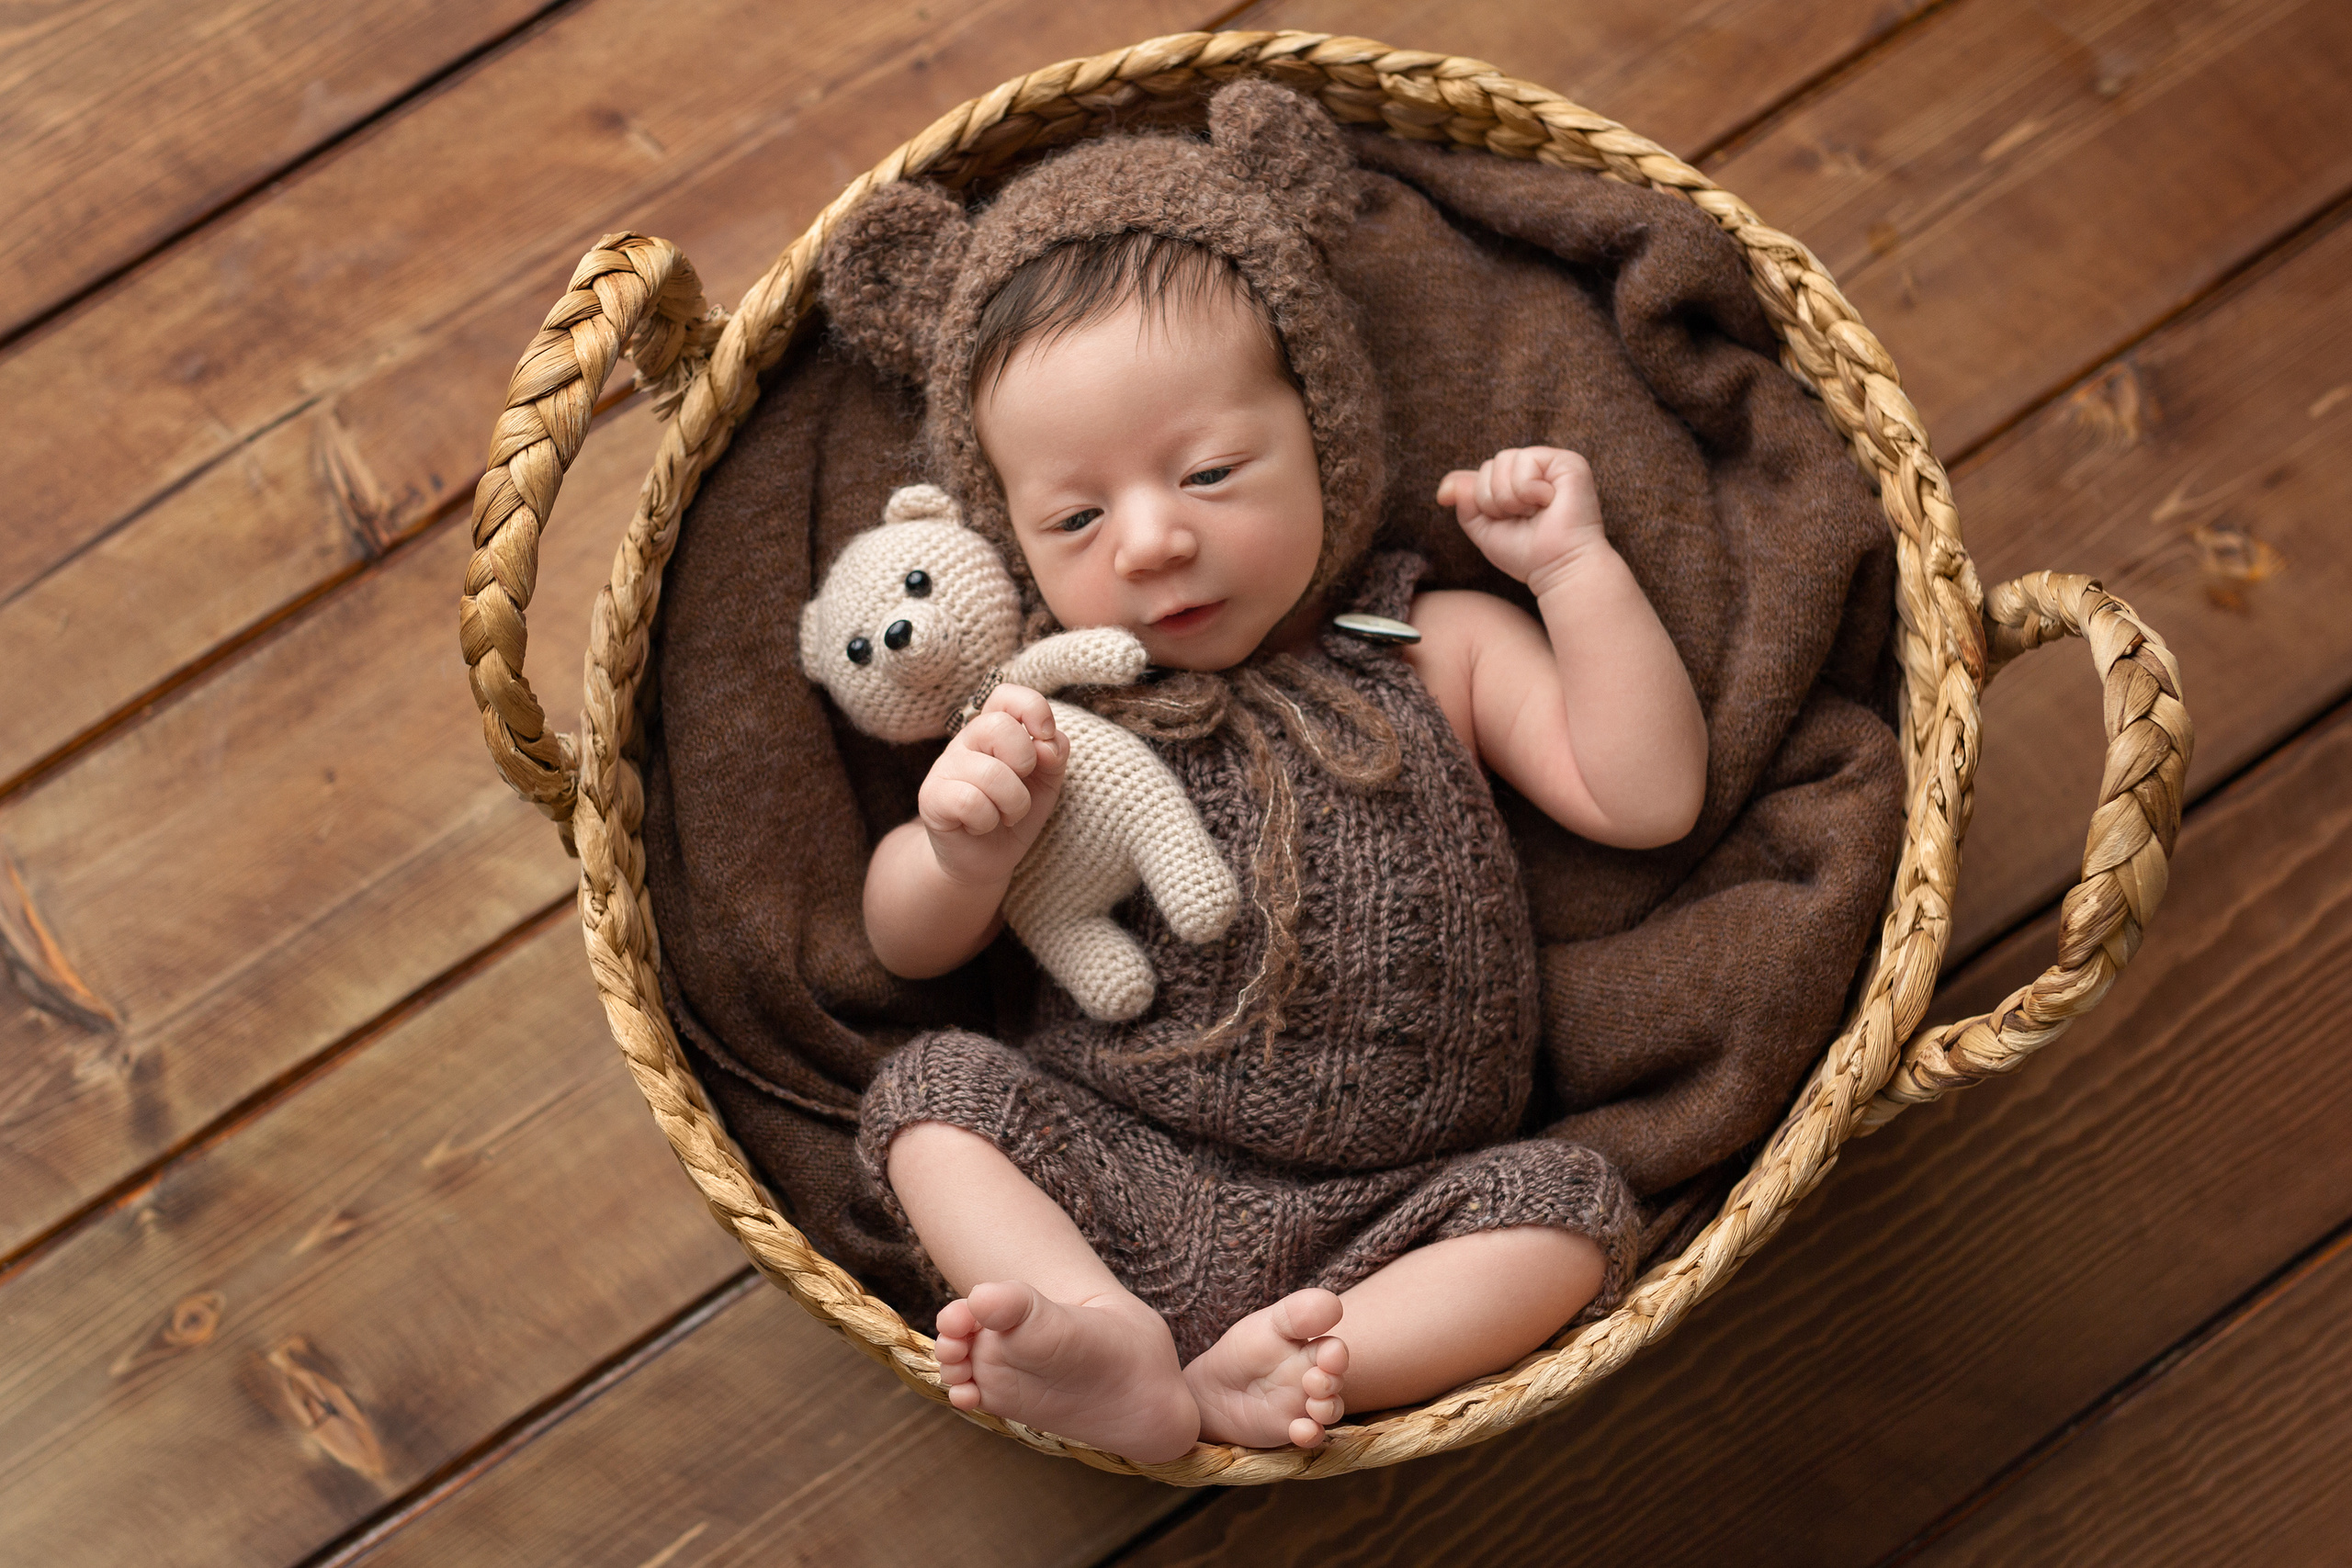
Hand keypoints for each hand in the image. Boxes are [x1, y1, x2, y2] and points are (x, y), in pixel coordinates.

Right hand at [917, 684, 1068, 887]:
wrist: (984, 859)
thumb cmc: (1013, 811)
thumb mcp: (1046, 781)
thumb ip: (1055, 754)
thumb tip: (1046, 745)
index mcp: (994, 728)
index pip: (1007, 695)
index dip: (1033, 708)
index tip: (1045, 736)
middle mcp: (966, 740)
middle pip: (1000, 727)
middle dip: (1025, 763)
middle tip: (1020, 786)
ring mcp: (945, 766)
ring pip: (992, 773)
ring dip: (1014, 804)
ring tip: (1006, 815)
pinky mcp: (931, 797)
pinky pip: (971, 802)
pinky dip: (988, 821)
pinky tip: (981, 825)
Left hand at [1436, 447, 1606, 596]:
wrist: (1558, 568)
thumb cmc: (1527, 554)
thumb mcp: (1484, 530)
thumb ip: (1465, 503)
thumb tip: (1445, 488)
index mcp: (1515, 482)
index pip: (1479, 474)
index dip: (1479, 499)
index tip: (1501, 521)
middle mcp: (1533, 469)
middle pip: (1488, 466)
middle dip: (1494, 500)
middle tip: (1522, 518)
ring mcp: (1550, 463)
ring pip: (1503, 460)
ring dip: (1510, 497)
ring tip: (1534, 512)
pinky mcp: (1567, 461)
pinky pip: (1525, 460)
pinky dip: (1528, 489)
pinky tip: (1547, 502)